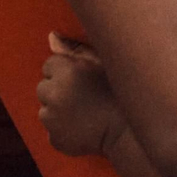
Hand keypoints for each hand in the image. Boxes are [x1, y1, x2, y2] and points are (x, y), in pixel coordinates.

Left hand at [37, 33, 124, 157]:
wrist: (132, 131)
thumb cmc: (122, 91)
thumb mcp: (104, 62)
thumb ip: (75, 49)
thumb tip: (51, 36)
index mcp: (66, 71)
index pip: (49, 65)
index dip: (66, 71)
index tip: (83, 78)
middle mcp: (54, 94)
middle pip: (44, 88)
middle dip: (59, 90)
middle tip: (85, 96)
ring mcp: (52, 120)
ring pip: (46, 110)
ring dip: (59, 110)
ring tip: (86, 112)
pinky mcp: (55, 140)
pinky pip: (53, 131)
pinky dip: (64, 130)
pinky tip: (84, 128)